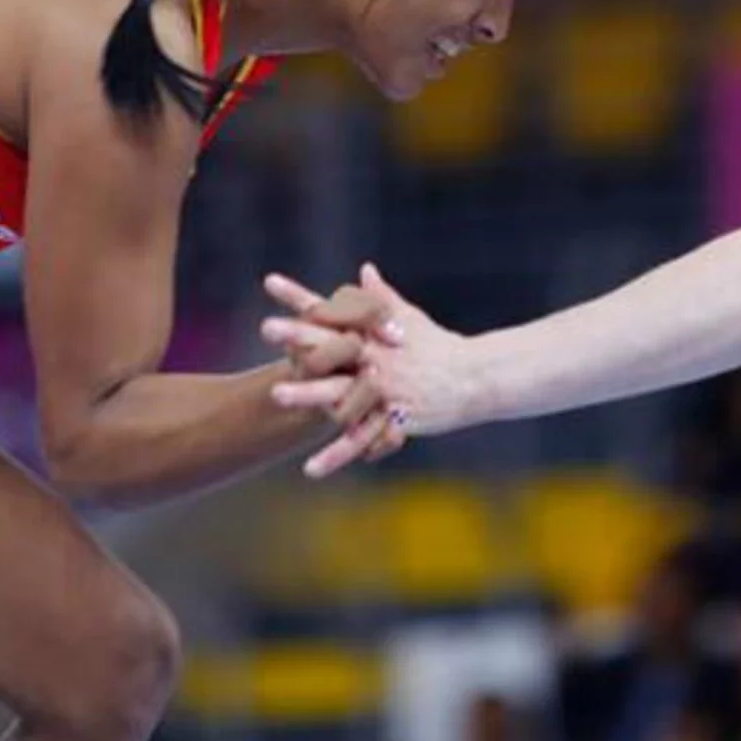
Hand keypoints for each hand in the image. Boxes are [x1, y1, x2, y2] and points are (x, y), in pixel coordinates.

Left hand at [264, 264, 484, 477]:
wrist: (474, 377)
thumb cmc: (438, 345)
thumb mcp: (409, 318)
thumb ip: (381, 297)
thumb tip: (364, 270)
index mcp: (373, 331)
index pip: (331, 309)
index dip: (299, 297)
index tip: (269, 282)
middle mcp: (375, 356)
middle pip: (331, 345)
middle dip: (298, 337)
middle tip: (266, 328)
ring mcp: (384, 387)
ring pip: (340, 392)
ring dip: (307, 394)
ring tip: (274, 394)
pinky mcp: (393, 416)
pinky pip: (360, 439)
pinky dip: (335, 455)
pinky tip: (309, 470)